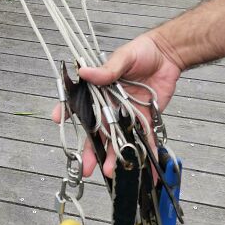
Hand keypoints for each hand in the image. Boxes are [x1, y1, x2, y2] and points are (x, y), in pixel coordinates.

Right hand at [52, 34, 182, 178]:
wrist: (167, 55)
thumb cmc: (141, 51)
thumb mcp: (123, 57)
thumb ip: (107, 69)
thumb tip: (86, 72)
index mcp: (100, 89)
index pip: (80, 102)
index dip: (67, 111)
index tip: (57, 119)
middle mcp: (110, 105)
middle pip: (98, 130)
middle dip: (91, 150)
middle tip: (85, 167)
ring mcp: (127, 115)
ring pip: (118, 140)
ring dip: (115, 157)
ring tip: (110, 172)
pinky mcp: (145, 120)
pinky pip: (144, 140)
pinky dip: (145, 155)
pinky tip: (144, 171)